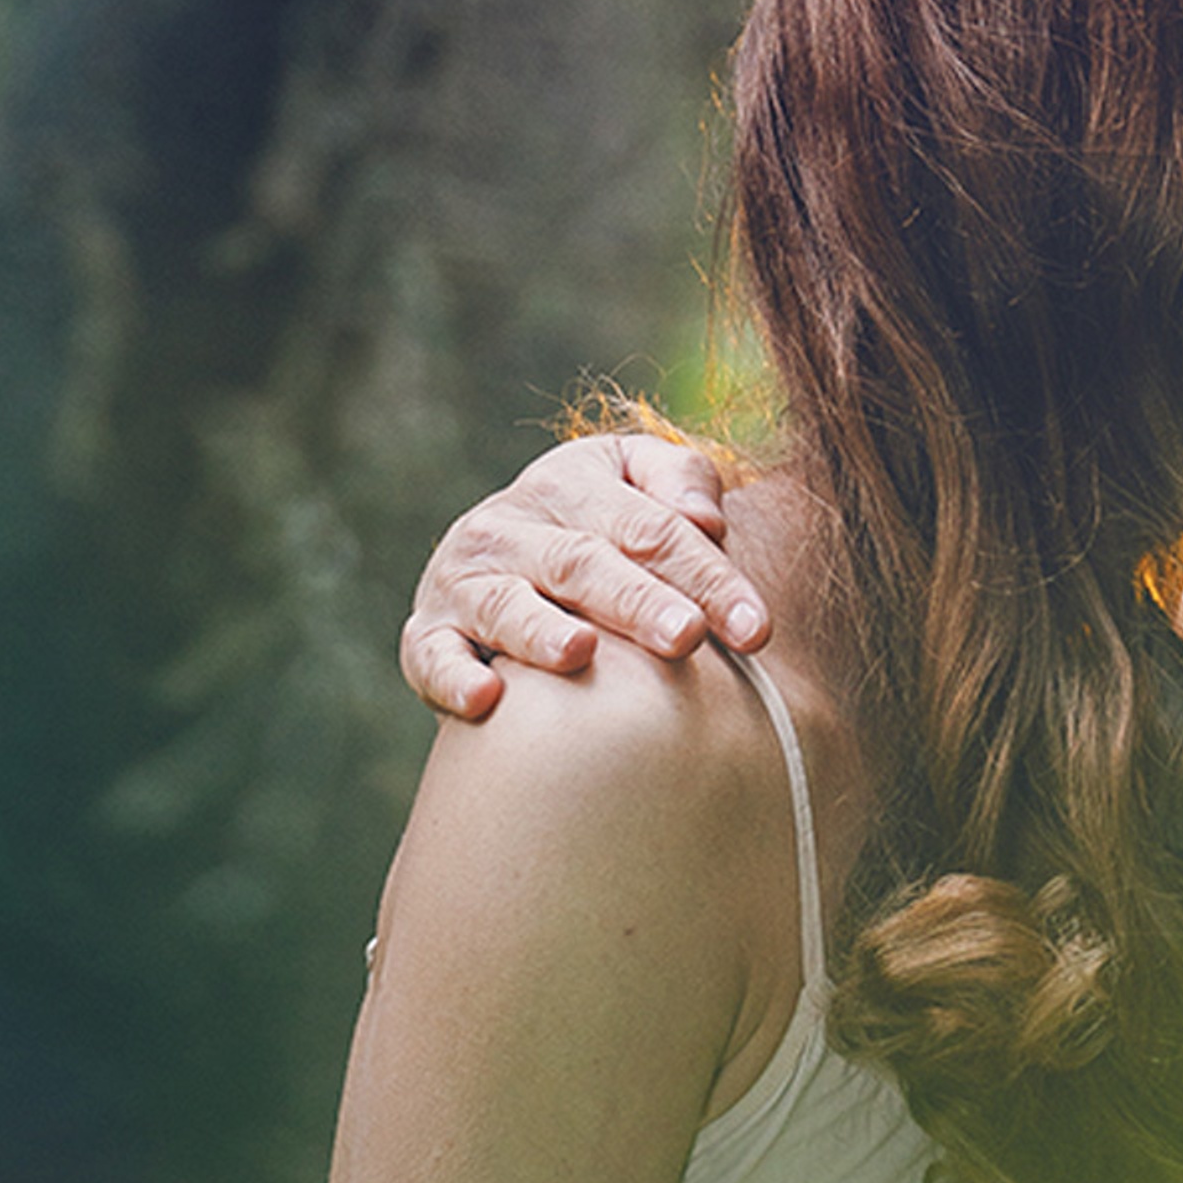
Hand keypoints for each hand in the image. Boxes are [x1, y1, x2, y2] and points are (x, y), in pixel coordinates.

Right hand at [398, 433, 766, 719]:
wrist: (503, 559)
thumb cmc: (603, 529)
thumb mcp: (639, 482)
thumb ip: (681, 482)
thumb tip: (708, 518)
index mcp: (571, 483)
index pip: (651, 528)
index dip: (708, 576)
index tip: (756, 629)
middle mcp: (509, 525)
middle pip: (584, 563)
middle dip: (638, 601)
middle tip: (686, 636)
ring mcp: (464, 581)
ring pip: (507, 604)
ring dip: (542, 630)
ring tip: (580, 652)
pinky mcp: (426, 635)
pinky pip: (434, 656)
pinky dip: (454, 677)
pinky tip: (487, 700)